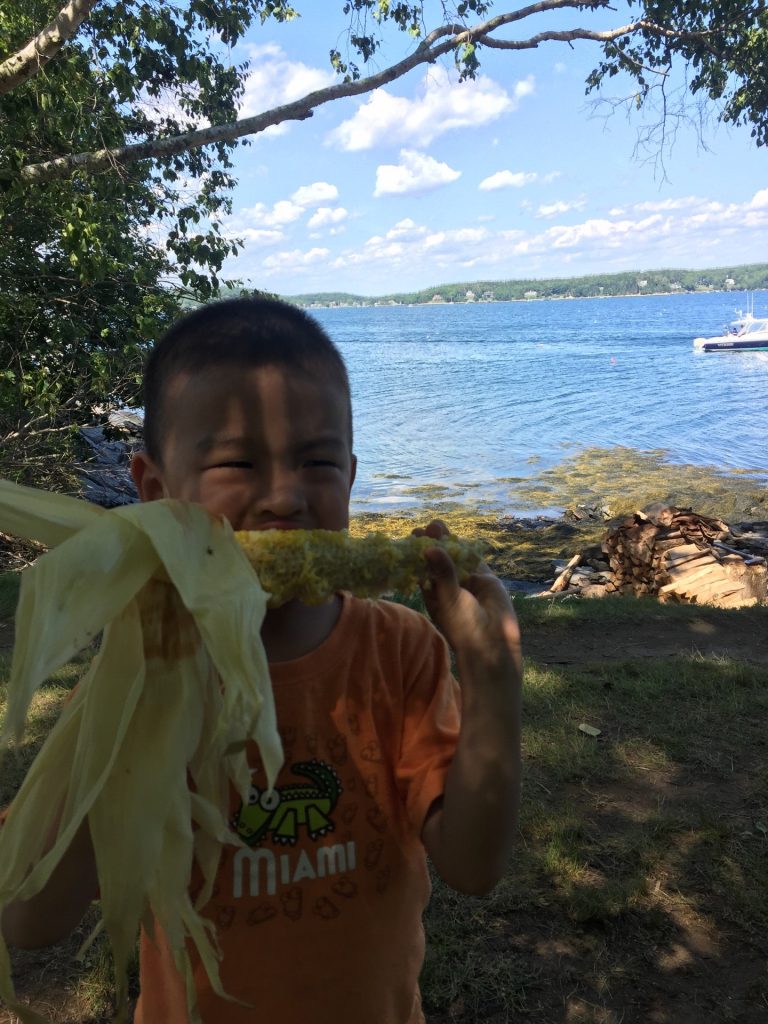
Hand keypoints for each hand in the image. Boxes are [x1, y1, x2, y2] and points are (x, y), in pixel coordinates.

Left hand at [412, 520, 520, 681]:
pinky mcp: (484, 577)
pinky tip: (460, 535)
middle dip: (431, 543)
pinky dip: (468, 548)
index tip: (410, 538)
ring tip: (437, 525)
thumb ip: (443, 573)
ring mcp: (467, 580)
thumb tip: (429, 548)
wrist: (493, 641)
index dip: (415, 554)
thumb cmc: (463, 626)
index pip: (421, 569)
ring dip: (448, 541)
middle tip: (424, 527)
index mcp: (433, 593)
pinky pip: (474, 559)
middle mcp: (448, 585)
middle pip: (438, 559)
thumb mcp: (449, 599)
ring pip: (456, 556)